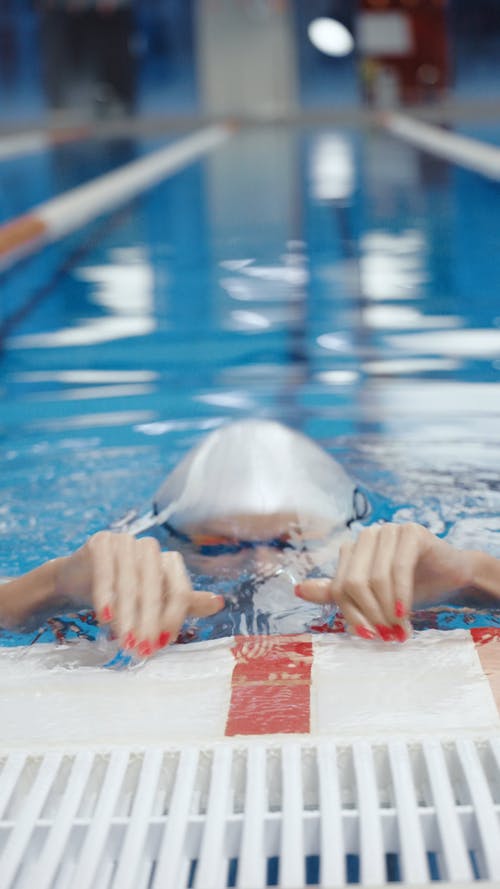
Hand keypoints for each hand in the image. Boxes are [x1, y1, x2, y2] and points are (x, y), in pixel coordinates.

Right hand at [55, 531, 223, 656]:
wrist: (77, 580)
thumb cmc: (121, 592)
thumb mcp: (154, 601)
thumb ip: (184, 603)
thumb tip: (219, 603)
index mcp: (168, 561)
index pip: (179, 590)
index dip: (173, 618)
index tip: (161, 644)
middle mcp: (150, 548)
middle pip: (155, 587)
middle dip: (149, 621)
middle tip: (142, 649)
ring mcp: (125, 540)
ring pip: (130, 580)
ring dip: (127, 613)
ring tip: (123, 640)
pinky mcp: (101, 541)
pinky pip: (105, 569)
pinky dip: (105, 594)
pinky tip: (104, 617)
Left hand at [295, 523, 477, 641]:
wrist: (451, 578)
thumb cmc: (410, 588)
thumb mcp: (371, 597)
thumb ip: (336, 593)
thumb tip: (297, 590)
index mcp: (352, 549)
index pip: (339, 587)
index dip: (353, 615)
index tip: (370, 638)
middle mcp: (367, 536)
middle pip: (353, 582)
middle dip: (370, 614)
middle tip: (387, 637)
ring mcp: (389, 530)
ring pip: (375, 578)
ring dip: (387, 610)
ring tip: (399, 631)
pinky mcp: (411, 532)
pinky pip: (399, 568)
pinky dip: (401, 595)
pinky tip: (405, 614)